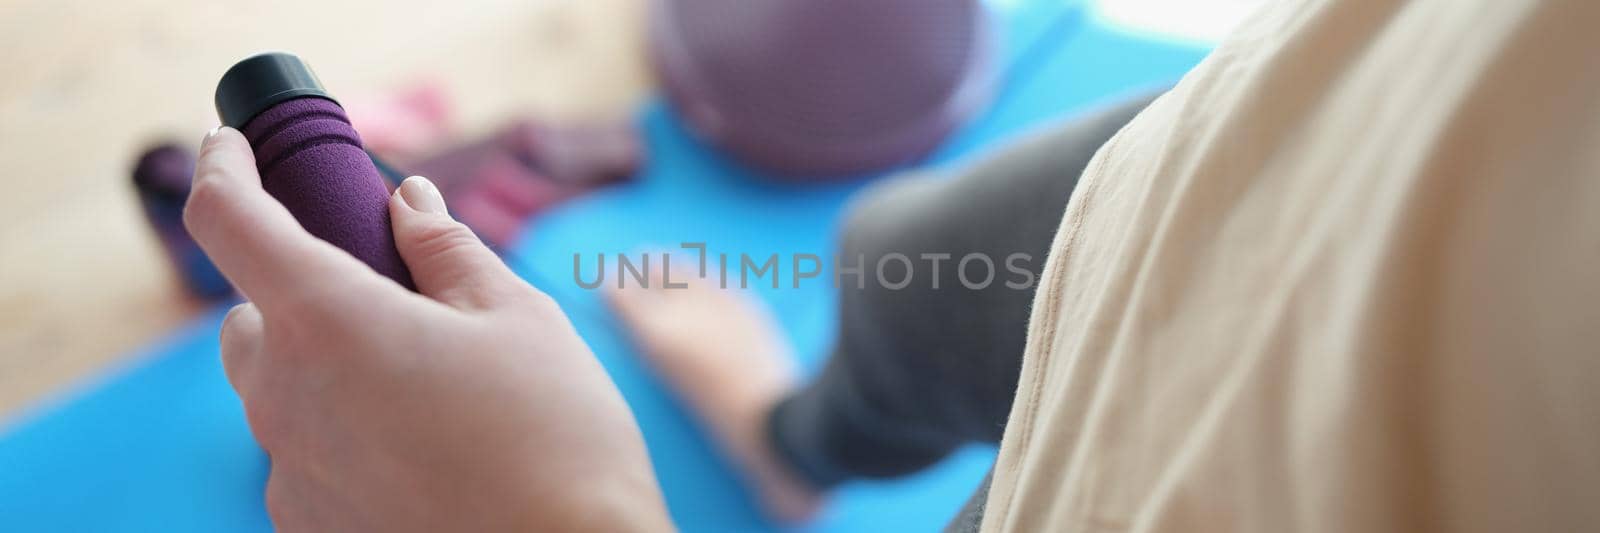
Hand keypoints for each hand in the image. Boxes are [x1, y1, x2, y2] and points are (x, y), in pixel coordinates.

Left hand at [184, 127, 672, 531]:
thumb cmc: (557, 440)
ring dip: (327, 371)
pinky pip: (306, 461)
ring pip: (280, 395)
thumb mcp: (518, 319)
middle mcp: (287, 400)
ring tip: (424, 391)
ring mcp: (291, 474)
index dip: (223, 167)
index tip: (231, 145)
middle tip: (389, 302)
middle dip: (301, 296)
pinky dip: (346, 440)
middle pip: (252, 320)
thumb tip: (408, 203)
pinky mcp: (311, 527)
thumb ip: (447, 251)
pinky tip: (426, 455)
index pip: (230, 221)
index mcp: (331, 323)